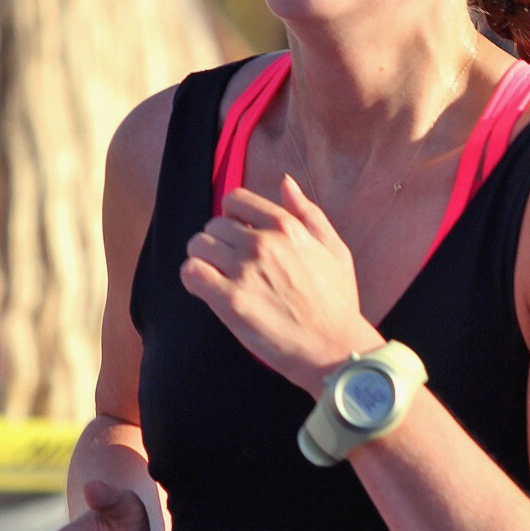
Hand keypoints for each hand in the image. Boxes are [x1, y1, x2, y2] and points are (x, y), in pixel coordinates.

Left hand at [180, 173, 379, 394]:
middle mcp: (262, 243)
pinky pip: (191, 273)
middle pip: (213, 225)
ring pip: (198, 247)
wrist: (334, 347)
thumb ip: (309, 213)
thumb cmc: (337, 303)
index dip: (232, 217)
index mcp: (286, 227)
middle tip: (230, 266)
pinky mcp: (230, 301)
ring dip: (203, 261)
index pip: (236, 200)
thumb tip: (285, 182)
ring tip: (218, 279)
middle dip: (218, 243)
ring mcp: (244, 271)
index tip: (238, 237)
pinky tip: (208, 291)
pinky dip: (193, 280)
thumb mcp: (335, 250)